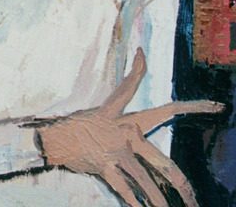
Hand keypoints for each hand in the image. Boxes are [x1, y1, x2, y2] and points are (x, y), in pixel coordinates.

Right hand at [37, 50, 223, 206]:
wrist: (49, 140)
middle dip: (181, 185)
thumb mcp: (96, 117)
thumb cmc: (73, 129)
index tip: (141, 52)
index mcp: (115, 112)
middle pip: (161, 159)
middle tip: (194, 201)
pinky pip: (126, 190)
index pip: (129, 85)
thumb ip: (120, 124)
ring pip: (148, 181)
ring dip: (160, 203)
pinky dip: (137, 203)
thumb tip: (141, 132)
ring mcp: (114, 149)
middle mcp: (121, 130)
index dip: (137, 67)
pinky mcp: (104, 165)